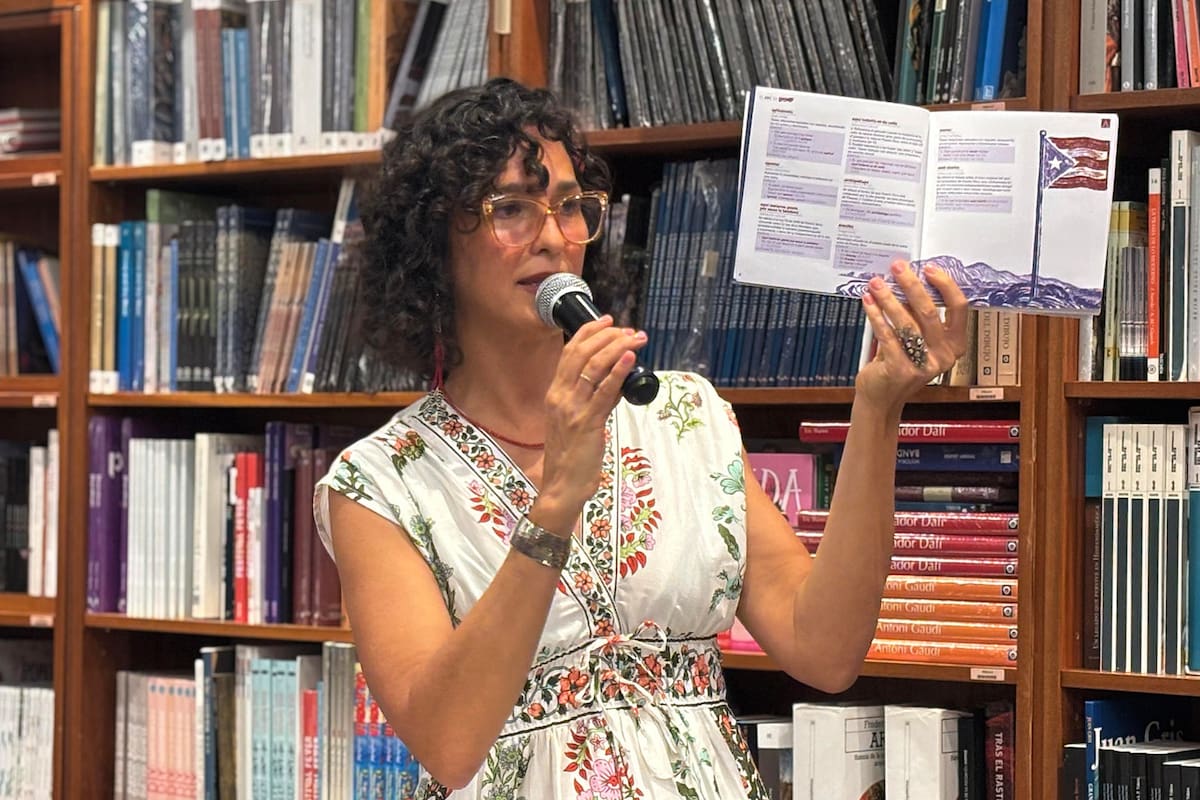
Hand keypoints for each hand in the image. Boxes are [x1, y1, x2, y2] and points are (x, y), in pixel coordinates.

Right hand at [535, 316, 648, 528]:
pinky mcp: (587, 423)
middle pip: (581, 353)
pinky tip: (629, 359)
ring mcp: (572, 409)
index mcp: (555, 394)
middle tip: (628, 329)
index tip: (607, 321)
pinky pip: (603, 392)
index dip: (588, 332)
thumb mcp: (577, 422)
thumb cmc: (571, 457)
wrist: (562, 486)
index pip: (569, 353)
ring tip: (635, 339)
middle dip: (606, 335)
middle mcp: (560, 397)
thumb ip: (593, 400)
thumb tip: (615, 382)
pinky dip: (617, 372)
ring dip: (617, 348)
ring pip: (593, 367)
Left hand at [855, 260, 968, 414]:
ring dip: (889, 298)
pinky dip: (876, 315)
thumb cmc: (899, 363)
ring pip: (907, 323)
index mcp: (955, 344)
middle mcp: (943, 356)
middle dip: (912, 285)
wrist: (882, 397)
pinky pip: (887, 336)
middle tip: (898, 268)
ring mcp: (924, 366)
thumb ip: (916, 315)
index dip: (945, 285)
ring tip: (876, 283)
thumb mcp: (915, 338)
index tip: (928, 269)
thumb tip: (908, 280)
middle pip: (930, 312)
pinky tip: (868, 302)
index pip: (959, 308)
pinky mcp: (901, 370)